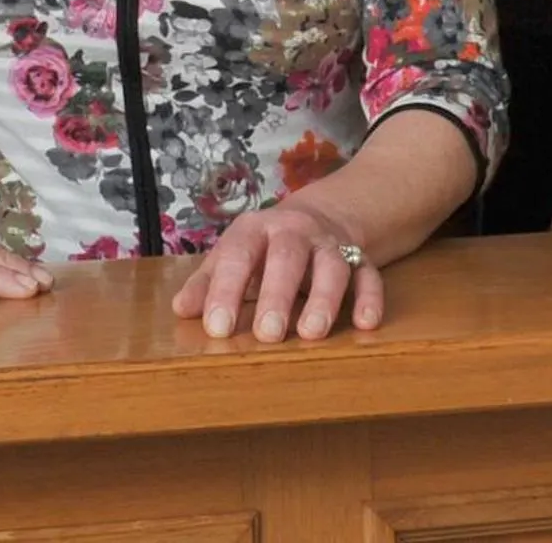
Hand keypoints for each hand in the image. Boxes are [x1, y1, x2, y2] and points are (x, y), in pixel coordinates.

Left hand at [171, 202, 382, 342]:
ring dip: (323, 299)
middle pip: (286, 258)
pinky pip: (370, 276)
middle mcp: (293, 232)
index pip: (237, 257)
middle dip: (276, 295)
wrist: (318, 217)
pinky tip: (366, 323)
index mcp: (254, 230)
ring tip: (311, 333)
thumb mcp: (232, 256)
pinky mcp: (362, 260)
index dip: (226, 291)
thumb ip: (207, 282)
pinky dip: (370, 298)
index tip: (217, 327)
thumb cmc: (263, 247)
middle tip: (267, 334)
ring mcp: (330, 245)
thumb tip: (180, 310)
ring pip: (331, 267)